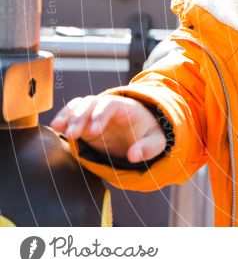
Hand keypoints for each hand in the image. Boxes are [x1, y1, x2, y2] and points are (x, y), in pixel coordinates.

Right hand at [50, 95, 166, 163]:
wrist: (141, 133)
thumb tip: (133, 156)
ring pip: (79, 105)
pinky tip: (57, 128)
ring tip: (59, 128)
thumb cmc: (149, 134)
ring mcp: (95, 113)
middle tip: (73, 134)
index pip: (110, 104)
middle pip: (91, 102)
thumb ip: (149, 148)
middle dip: (80, 116)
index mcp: (127, 107)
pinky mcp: (85, 123)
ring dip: (68, 115)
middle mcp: (108, 106)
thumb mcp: (157, 141)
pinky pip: (72, 115)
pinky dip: (64, 119)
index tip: (94, 132)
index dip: (100, 115)